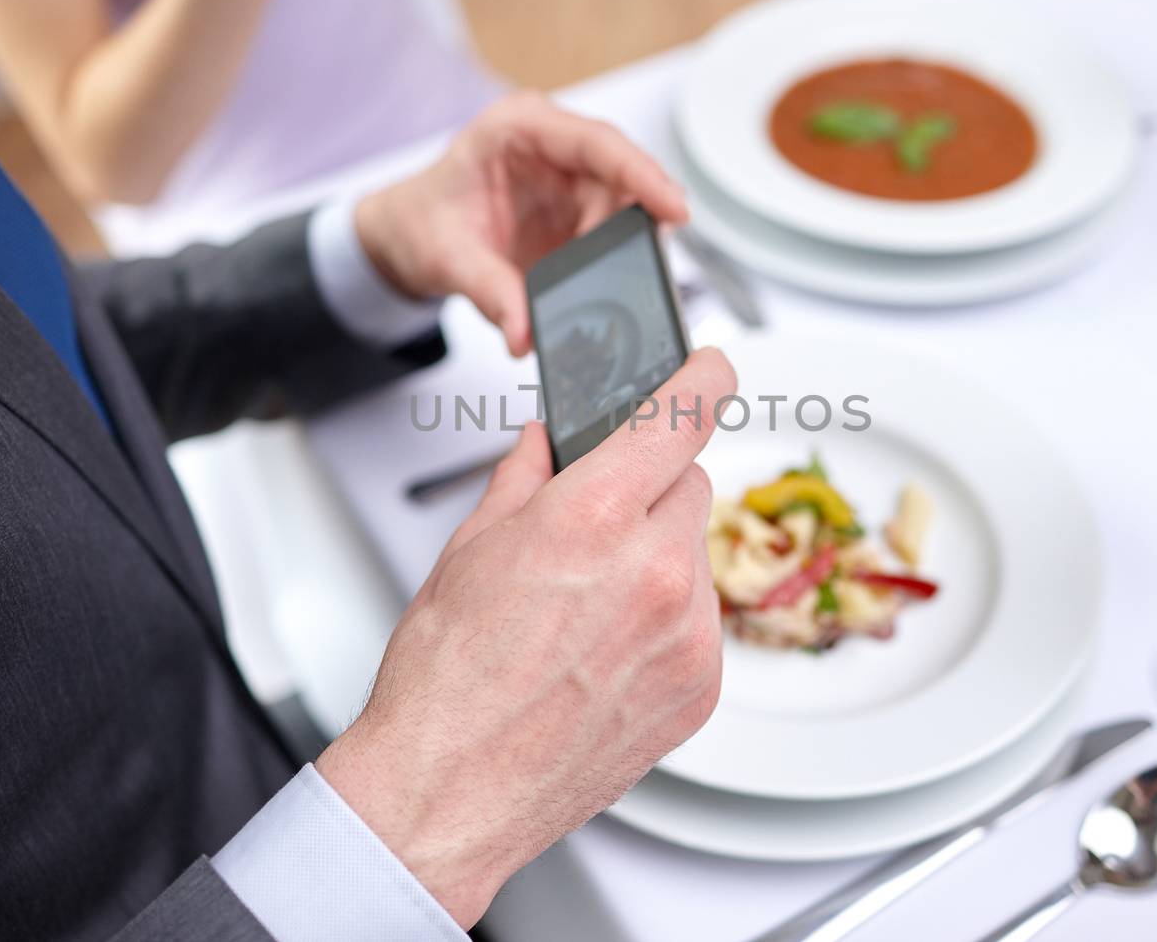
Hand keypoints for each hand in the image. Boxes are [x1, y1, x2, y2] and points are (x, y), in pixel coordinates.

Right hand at [317, 348, 736, 926]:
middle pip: (688, 483)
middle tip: (596, 525)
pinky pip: (702, 621)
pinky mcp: (702, 687)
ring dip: (659, 558)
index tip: (710, 366)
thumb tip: (549, 441)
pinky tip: (609, 649)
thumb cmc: (446, 680)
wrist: (449, 791)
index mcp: (594, 517)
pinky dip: (670, 620)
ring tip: (591, 607)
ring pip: (695, 554)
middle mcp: (656, 570)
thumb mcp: (472, 547)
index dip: (702, 377)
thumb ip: (526, 476)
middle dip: (647, 488)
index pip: (683, 413)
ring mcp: (688, 634)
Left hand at [352, 92, 689, 355]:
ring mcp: (568, 176)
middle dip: (640, 218)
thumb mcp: (447, 259)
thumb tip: (525, 335)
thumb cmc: (421, 223)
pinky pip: (614, 229)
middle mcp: (552, 144)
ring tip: (617, 279)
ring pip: (625, 204)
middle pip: (621, 173)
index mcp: (517, 129)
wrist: (408, 235)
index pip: (596, 143)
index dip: (642, 172)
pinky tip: (610, 280)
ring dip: (627, 243)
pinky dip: (616, 257)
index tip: (674, 206)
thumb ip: (490, 293)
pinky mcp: (577, 208)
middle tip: (648, 264)